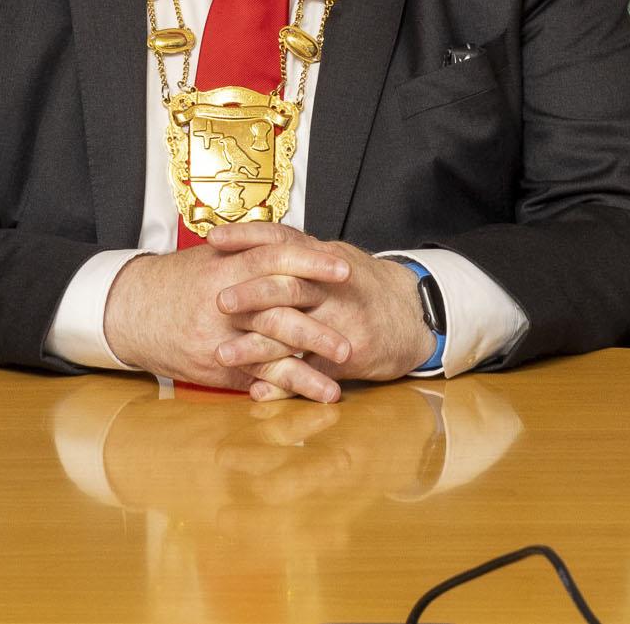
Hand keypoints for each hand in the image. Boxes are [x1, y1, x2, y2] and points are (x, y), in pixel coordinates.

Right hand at [100, 236, 351, 392]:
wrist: (128, 309)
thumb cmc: (175, 281)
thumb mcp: (210, 257)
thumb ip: (250, 252)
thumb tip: (295, 246)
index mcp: (226, 267)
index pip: (276, 258)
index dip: (312, 262)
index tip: (344, 268)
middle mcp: (223, 303)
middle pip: (278, 314)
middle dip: (318, 329)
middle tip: (353, 338)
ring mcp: (218, 338)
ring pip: (269, 355)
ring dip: (307, 371)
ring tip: (339, 381)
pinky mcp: (213, 366)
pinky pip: (253, 378)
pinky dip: (284, 388)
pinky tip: (309, 395)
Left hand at [198, 222, 434, 405]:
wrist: (416, 315)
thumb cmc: (364, 287)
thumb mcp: (336, 260)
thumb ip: (299, 255)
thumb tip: (253, 243)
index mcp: (326, 258)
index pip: (284, 240)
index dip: (248, 237)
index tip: (213, 239)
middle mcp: (335, 287)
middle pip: (290, 285)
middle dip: (252, 293)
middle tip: (218, 301)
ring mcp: (344, 322)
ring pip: (295, 332)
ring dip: (256, 347)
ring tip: (223, 356)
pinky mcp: (352, 356)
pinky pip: (312, 372)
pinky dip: (283, 383)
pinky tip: (257, 391)